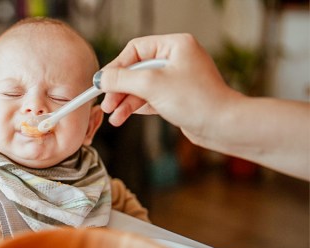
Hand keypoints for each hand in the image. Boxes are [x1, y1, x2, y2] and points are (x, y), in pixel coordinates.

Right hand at [99, 33, 241, 134]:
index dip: (116, 67)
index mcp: (175, 45)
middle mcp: (176, 58)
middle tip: (106, 104)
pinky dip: (136, 107)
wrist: (222, 126)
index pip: (135, 49)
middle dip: (119, 89)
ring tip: (114, 117)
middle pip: (136, 70)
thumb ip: (122, 79)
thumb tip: (100, 78)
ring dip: (125, 102)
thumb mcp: (152, 85)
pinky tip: (123, 117)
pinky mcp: (176, 96)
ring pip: (141, 86)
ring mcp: (176, 78)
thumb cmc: (196, 100)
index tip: (102, 83)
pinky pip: (149, 98)